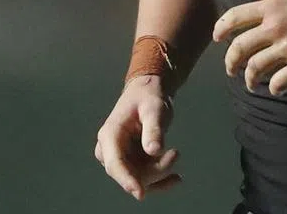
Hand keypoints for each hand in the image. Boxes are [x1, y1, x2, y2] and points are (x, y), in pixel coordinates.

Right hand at [94, 75, 180, 199]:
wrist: (147, 94)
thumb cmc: (149, 98)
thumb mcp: (154, 109)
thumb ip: (154, 129)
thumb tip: (154, 151)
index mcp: (110, 135)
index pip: (115, 163)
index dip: (127, 180)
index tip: (140, 193)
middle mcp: (110, 150)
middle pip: (130, 173)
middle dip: (155, 169)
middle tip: (175, 153)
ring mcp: (120, 158)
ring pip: (139, 178)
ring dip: (160, 171)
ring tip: (175, 154)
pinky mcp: (130, 162)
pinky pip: (144, 178)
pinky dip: (161, 179)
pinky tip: (176, 178)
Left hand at [212, 0, 286, 94]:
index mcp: (273, 9)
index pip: (235, 17)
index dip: (221, 29)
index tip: (217, 38)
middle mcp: (277, 27)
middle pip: (239, 48)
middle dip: (230, 62)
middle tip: (231, 70)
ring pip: (255, 68)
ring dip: (249, 79)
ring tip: (251, 83)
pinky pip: (278, 83)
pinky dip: (274, 89)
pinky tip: (276, 88)